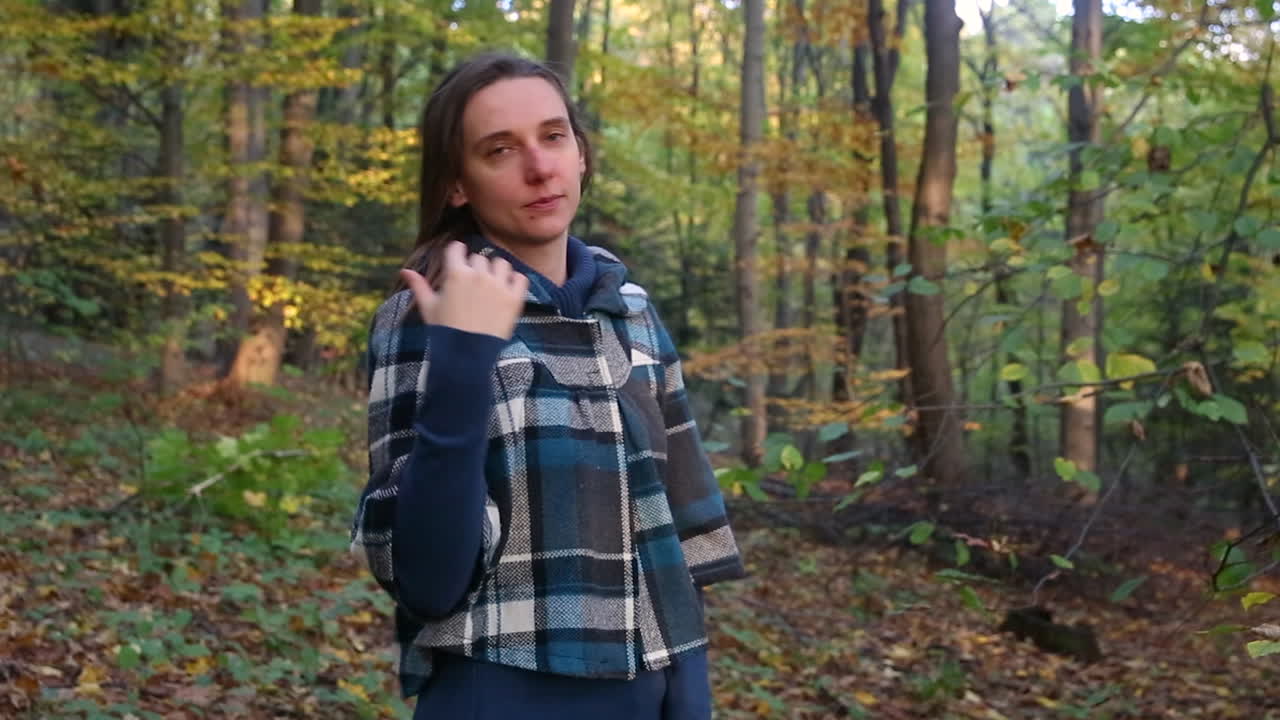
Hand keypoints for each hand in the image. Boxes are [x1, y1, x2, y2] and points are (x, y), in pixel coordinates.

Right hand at [399, 241, 528, 339]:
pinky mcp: (514, 299)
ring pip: (501, 263)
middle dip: (475, 268)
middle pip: (479, 258)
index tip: (458, 262)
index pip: (457, 248)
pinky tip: (507, 291)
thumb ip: (419, 285)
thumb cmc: (444, 331)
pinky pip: (520, 278)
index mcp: (456, 274)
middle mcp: (479, 276)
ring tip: (491, 287)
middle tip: (472, 286)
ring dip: (496, 271)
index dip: (456, 254)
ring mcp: (498, 286)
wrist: (466, 356)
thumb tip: (404, 271)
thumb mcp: (429, 307)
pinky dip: (515, 282)